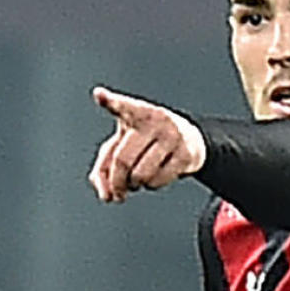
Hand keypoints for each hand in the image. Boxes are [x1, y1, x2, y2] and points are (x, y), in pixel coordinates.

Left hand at [87, 85, 206, 201]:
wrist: (190, 139)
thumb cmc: (146, 141)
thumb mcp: (122, 145)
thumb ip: (104, 167)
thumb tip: (105, 195)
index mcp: (136, 112)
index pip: (122, 106)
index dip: (110, 102)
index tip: (99, 95)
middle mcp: (155, 120)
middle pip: (123, 161)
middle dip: (116, 182)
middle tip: (117, 191)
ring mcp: (172, 136)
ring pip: (140, 175)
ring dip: (135, 185)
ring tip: (138, 178)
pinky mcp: (185, 154)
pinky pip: (158, 181)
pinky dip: (151, 186)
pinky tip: (154, 177)